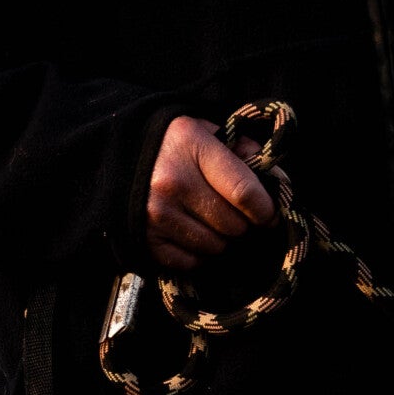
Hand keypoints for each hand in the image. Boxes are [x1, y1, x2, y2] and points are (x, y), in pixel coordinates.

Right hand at [144, 114, 273, 274]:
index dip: (265, 210)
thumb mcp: (206, 132)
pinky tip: (189, 230)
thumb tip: (277, 181)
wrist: (116, 155)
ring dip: (220, 239)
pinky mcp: (147, 239)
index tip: (268, 214)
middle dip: (241, 223)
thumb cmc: (173, 144)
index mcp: (191, 146)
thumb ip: (244, 151)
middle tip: (231, 212)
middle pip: (234, 225)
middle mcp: (172, 181)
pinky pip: (192, 262)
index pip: (245, 193)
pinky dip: (197, 253)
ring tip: (206, 218)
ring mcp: (157, 213)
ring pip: (216, 247)